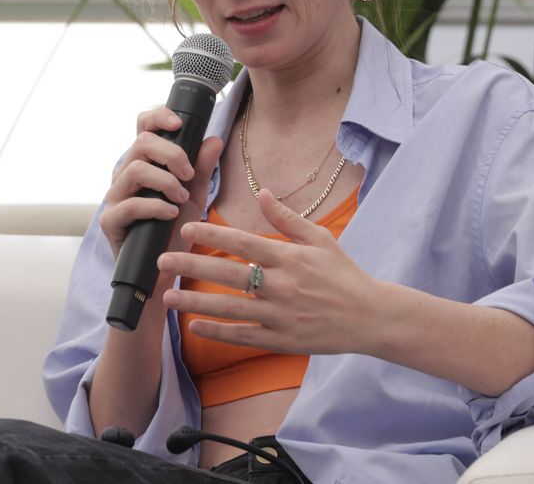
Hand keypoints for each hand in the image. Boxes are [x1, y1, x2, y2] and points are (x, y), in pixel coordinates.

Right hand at [100, 105, 223, 257]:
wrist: (162, 273)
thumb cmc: (174, 231)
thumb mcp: (194, 197)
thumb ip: (201, 169)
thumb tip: (214, 139)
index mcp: (143, 163)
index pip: (142, 127)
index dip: (157, 116)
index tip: (177, 123)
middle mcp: (125, 175)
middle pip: (141, 142)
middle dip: (172, 154)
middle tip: (188, 175)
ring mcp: (115, 197)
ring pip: (135, 169)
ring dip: (166, 181)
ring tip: (181, 198)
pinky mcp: (111, 221)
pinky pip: (130, 204)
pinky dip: (155, 206)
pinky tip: (171, 214)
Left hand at [157, 188, 381, 354]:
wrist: (372, 318)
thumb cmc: (344, 275)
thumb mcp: (320, 240)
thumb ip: (286, 218)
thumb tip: (261, 192)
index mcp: (289, 259)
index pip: (243, 243)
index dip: (212, 235)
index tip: (185, 228)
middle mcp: (283, 287)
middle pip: (229, 275)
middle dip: (192, 267)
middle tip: (162, 261)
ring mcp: (281, 317)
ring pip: (231, 309)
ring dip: (196, 304)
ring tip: (167, 297)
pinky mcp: (283, 341)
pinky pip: (244, 337)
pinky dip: (218, 333)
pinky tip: (193, 327)